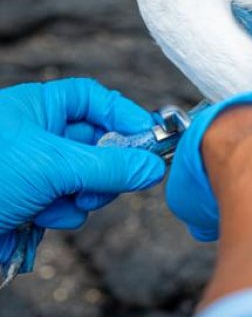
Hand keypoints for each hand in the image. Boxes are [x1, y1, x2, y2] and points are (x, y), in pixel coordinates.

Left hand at [0, 79, 164, 268]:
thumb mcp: (53, 165)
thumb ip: (110, 166)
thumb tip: (154, 168)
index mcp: (38, 107)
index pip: (94, 99)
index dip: (124, 115)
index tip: (149, 138)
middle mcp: (38, 134)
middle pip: (98, 142)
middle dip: (107, 166)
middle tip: (114, 180)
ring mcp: (35, 170)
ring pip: (88, 178)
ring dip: (84, 194)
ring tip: (63, 202)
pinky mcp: (30, 201)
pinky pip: (68, 203)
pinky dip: (63, 212)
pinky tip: (41, 216)